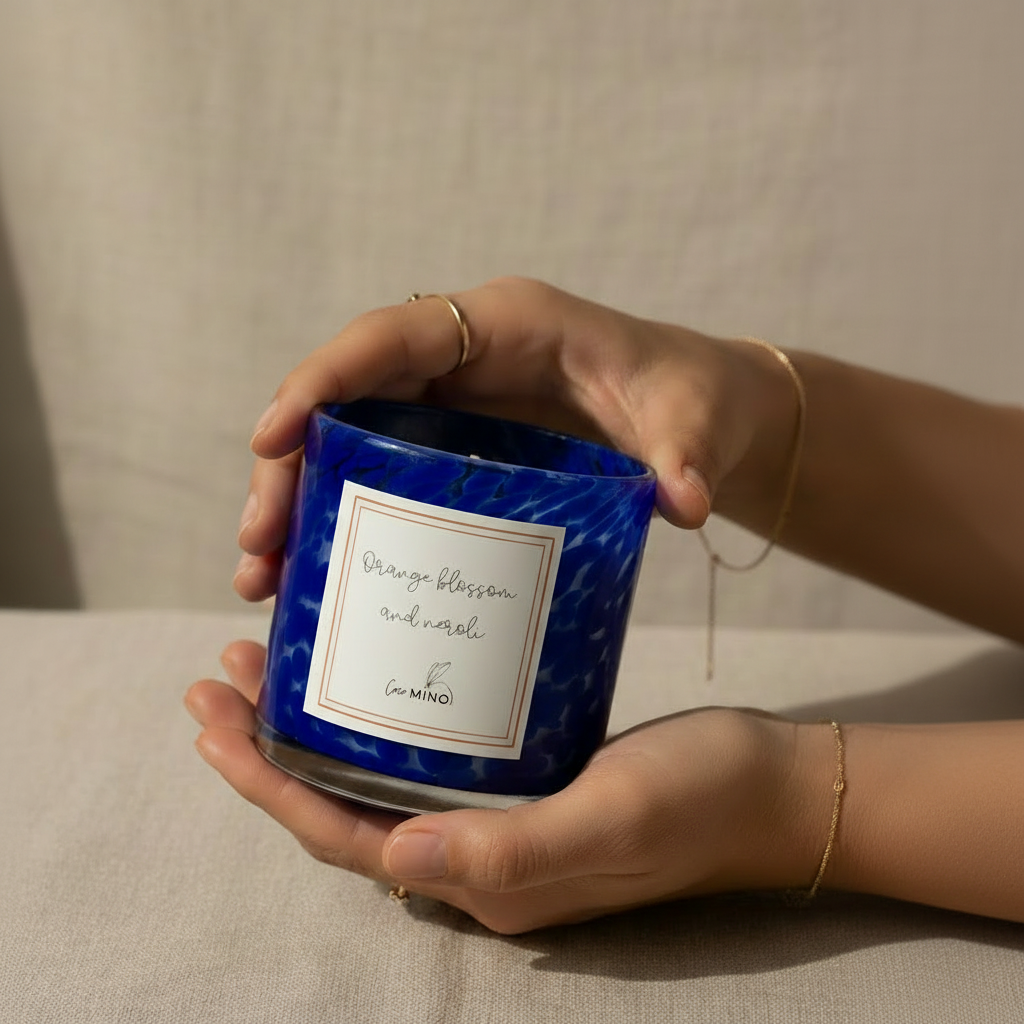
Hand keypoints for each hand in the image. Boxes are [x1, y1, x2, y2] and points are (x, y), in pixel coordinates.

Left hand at [185, 641, 833, 933]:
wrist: (771, 788)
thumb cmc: (701, 799)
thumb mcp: (613, 817)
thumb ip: (512, 850)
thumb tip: (395, 856)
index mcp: (487, 878)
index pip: (348, 838)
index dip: (271, 785)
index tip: (217, 719)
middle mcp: (479, 856)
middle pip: (346, 806)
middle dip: (272, 749)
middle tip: (223, 677)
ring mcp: (501, 817)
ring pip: (381, 776)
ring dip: (320, 727)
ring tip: (274, 666)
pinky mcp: (525, 777)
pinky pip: (430, 752)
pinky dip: (383, 714)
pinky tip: (377, 666)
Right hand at [234, 277, 799, 600]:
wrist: (703, 412)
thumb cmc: (691, 396)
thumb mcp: (691, 419)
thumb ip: (684, 455)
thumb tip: (683, 503)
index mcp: (507, 322)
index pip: (393, 335)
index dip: (323, 379)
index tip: (270, 436)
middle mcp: (464, 354)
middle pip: (348, 395)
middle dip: (290, 464)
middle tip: (258, 544)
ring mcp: (455, 400)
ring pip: (349, 436)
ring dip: (300, 500)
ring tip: (265, 576)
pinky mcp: (459, 443)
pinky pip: (379, 467)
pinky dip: (342, 515)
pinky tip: (320, 574)